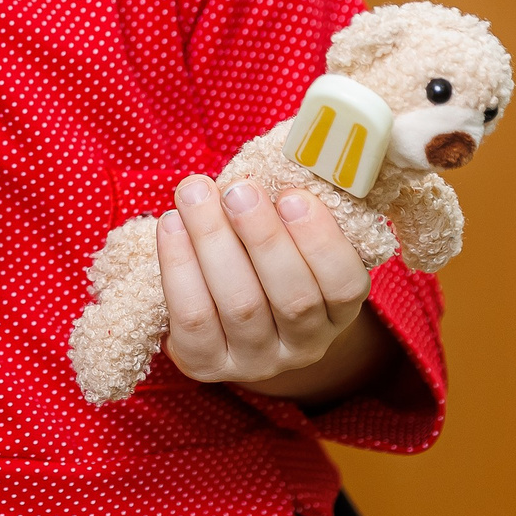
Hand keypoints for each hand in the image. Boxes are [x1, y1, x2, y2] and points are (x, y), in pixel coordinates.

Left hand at [159, 174, 372, 390]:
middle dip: (262, 237)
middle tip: (238, 189)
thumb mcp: (293, 239)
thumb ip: (293, 207)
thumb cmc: (264, 257)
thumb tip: (281, 151)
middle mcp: (304, 346)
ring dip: (214, 242)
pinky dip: (179, 267)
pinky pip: (192, 318)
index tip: (293, 195)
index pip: (344, 286)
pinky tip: (170, 224)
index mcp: (338, 312)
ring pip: (240, 305)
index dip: (321, 242)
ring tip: (196, 193)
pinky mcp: (206, 364)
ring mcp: (255, 361)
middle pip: (291, 297)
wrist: (223, 318)